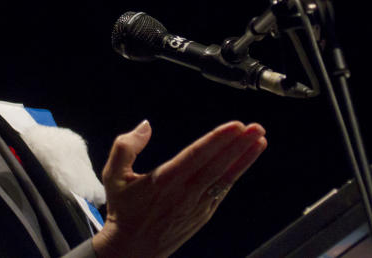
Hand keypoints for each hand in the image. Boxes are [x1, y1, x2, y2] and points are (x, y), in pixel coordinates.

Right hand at [92, 120, 266, 257]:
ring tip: (259, 141)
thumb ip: (125, 147)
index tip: (235, 126)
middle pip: (217, 165)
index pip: (197, 155)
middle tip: (256, 128)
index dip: (218, 140)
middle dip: (239, 145)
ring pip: (225, 178)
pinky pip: (222, 191)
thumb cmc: (124, 210)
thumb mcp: (112, 175)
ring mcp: (197, 206)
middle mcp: (184, 193)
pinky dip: (235, 174)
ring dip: (244, 159)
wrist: (131, 249)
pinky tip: (244, 161)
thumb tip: (145, 126)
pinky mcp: (203, 215)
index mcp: (164, 180)